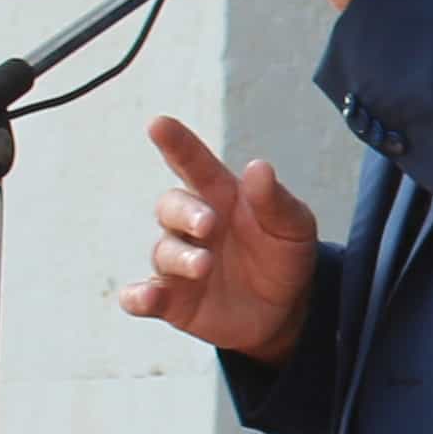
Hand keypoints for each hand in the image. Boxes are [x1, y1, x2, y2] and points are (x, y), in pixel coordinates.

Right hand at [117, 112, 317, 359]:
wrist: (286, 308)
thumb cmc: (284, 255)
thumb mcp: (294, 226)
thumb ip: (275, 200)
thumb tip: (259, 167)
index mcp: (221, 197)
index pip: (194, 164)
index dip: (176, 144)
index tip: (159, 124)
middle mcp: (192, 226)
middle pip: (171, 206)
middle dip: (185, 212)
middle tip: (208, 225)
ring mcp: (178, 263)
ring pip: (163, 252)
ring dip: (180, 258)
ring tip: (205, 265)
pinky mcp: (172, 300)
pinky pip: (141, 296)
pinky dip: (138, 297)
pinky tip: (145, 298)